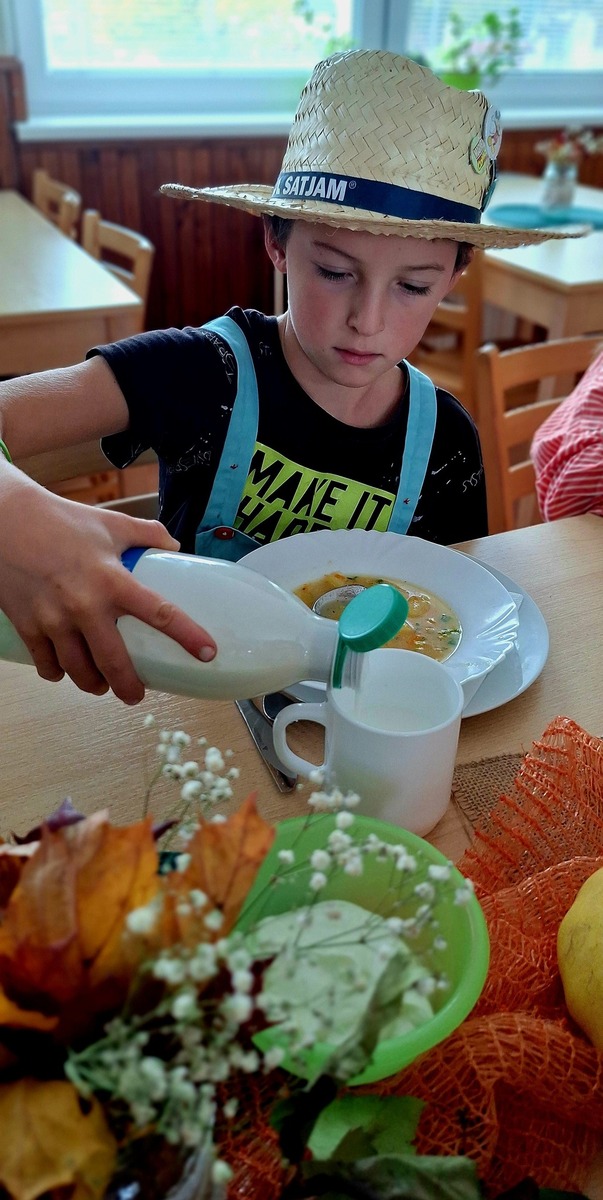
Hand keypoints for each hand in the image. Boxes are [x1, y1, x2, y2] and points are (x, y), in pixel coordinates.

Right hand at [0, 482, 216, 703]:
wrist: (6, 520)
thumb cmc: (61, 520)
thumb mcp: (111, 523)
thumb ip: (147, 534)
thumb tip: (174, 547)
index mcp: (112, 579)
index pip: (161, 613)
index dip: (188, 637)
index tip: (208, 654)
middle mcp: (85, 605)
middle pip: (114, 663)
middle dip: (129, 688)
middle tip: (136, 696)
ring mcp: (54, 620)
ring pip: (79, 672)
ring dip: (93, 685)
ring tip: (101, 684)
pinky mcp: (28, 627)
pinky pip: (47, 665)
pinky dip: (58, 673)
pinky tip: (65, 668)